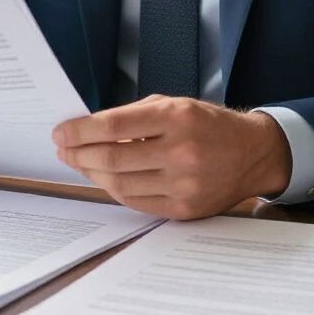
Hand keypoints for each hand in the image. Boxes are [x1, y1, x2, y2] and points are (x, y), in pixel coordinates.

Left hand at [53, 95, 292, 219]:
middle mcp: (181, 151)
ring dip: (91, 173)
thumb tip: (88, 130)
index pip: (114, 125)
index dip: (80, 130)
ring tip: (80, 163)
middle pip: (112, 158)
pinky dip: (114, 190)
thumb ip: (134, 117)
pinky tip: (105, 178)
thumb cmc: (207, 124)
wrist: (252, 153)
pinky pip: (136, 202)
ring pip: (120, 183)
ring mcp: (184, 184)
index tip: (61, 132)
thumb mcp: (175, 105)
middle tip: (63, 149)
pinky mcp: (185, 209)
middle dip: (79, 154)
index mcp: (176, 117)